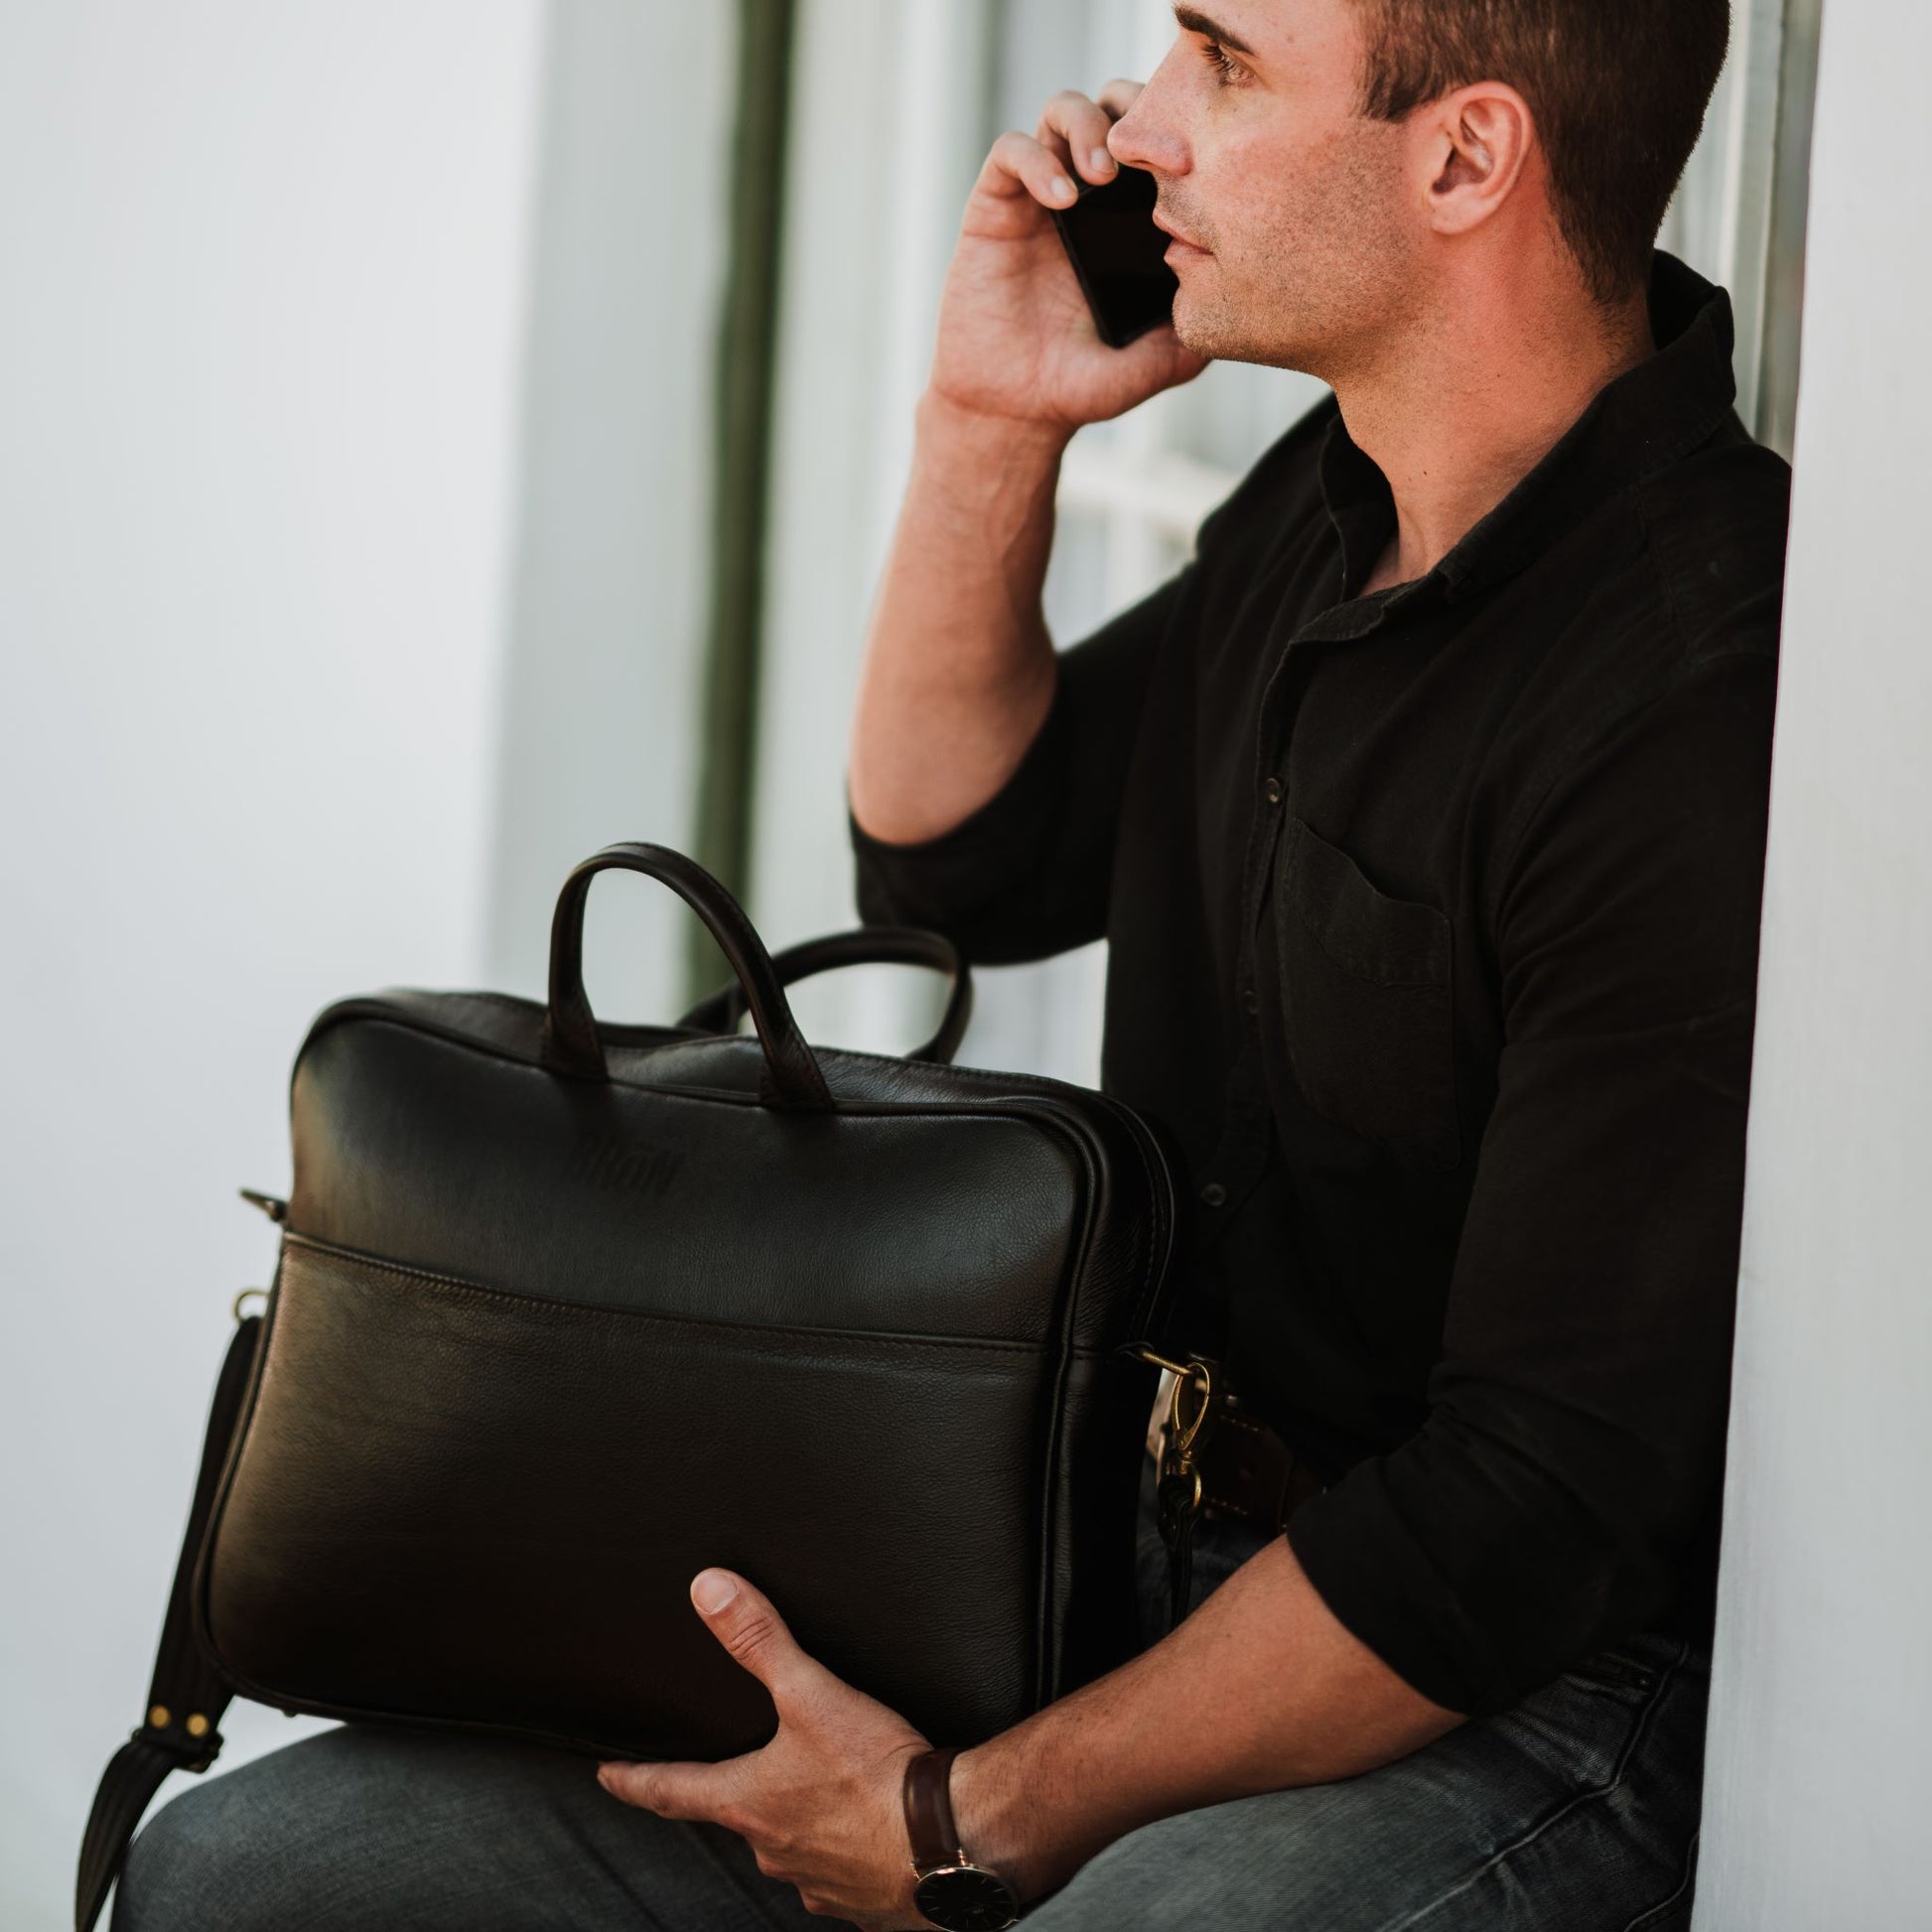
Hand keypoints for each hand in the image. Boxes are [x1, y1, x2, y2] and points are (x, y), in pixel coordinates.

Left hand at [599, 1570, 931, 1930]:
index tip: (609, 1777)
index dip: (635, 1780)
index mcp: (749, 1802)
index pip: (672, 1790)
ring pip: (790, 1848)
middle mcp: (771, 1848)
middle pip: (739, 1819)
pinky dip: (845, 1852)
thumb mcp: (811, 1693)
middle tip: (748, 1773)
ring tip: (821, 1798)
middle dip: (741, 1795)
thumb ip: (759, 1639)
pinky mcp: (860, 1899)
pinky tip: (865, 1834)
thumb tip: (709, 1591)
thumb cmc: (876, 1773)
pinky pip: (840, 1874)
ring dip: (798, 1824)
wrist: (947, 1840)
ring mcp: (814, 1880)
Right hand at [929, 81, 1205, 433]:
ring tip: (1103, 175)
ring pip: (1063, 112)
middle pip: (1115, 107)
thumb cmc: (1082, 387)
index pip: (1157, 143)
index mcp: (1129, 221)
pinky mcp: (995, 208)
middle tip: (1159, 155)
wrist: (1015, 411)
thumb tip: (1247, 292)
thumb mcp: (1159, 360)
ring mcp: (1039, 198)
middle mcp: (1087, 199)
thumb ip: (1200, 324)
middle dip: (1139, 111)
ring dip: (1088, 126)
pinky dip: (1038, 161)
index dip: (1179, 134)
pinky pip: (1011, 151)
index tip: (1198, 165)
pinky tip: (1062, 199)